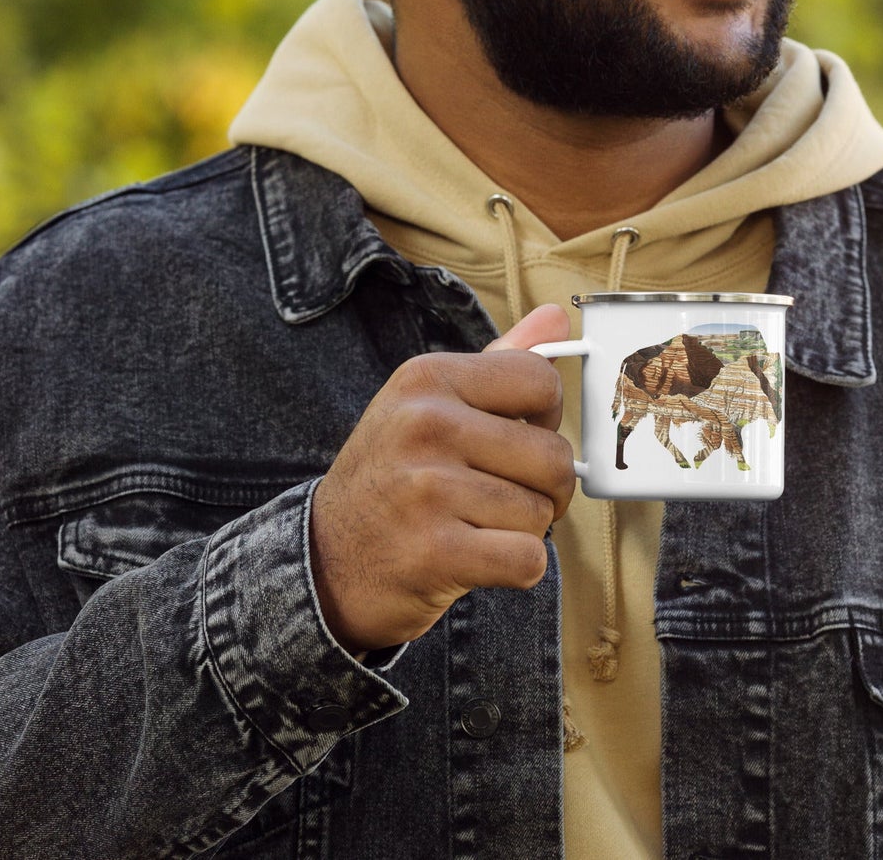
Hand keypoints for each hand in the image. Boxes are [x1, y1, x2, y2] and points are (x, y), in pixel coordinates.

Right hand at [309, 304, 575, 653]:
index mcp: (427, 377)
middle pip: (552, 456)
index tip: (518, 438)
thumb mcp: (429, 403)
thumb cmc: (394, 475)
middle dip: (544, 487)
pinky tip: (476, 558)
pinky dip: (516, 568)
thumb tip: (556, 315)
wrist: (326, 559)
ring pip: (541, 512)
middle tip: (502, 497)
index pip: (540, 382)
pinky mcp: (434, 552)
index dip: (546, 419)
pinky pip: (528, 559)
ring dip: (522, 530)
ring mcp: (427, 488)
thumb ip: (498, 360)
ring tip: (474, 525)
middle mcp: (425, 423)